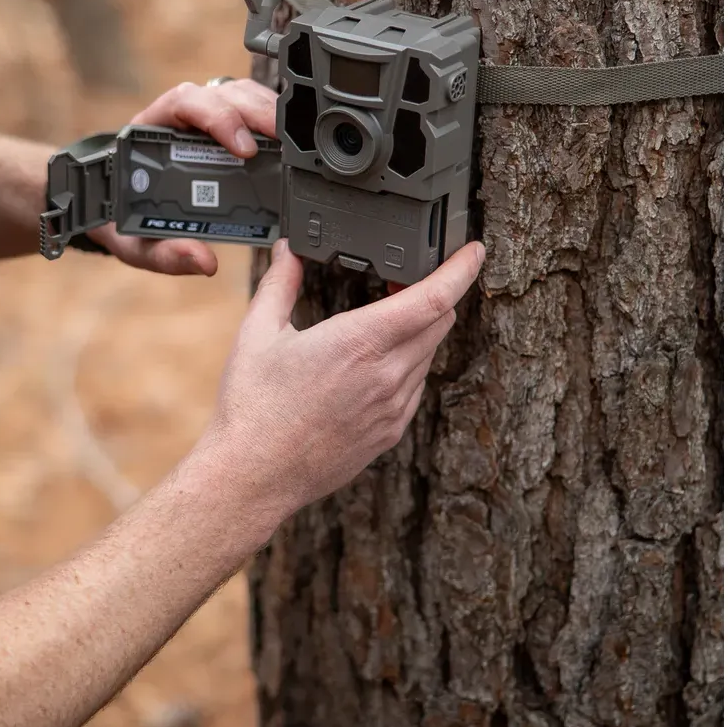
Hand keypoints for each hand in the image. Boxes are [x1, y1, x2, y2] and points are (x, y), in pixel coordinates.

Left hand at [89, 78, 277, 275]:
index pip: (185, 103)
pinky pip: (248, 109)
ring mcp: (201, 121)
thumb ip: (164, 253)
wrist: (110, 210)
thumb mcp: (135, 244)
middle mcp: (176, 119)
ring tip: (294, 142)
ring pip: (239, 95)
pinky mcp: (220, 130)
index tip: (244, 148)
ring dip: (268, 111)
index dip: (218, 117)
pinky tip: (290, 139)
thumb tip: (204, 260)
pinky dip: (271, 118)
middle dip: (256, 112)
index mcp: (147, 133)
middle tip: (285, 144)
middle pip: (221, 94)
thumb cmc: (120, 221)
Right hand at [201, 238, 485, 514]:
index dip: (461, 269)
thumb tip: (288, 251)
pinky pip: (415, 387)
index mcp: (359, 342)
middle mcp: (386, 374)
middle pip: (440, 320)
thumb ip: (280, 283)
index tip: (473, 251)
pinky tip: (373, 364)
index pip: (434, 297)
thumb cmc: (253, 408)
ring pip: (429, 353)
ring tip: (381, 322)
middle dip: (433, 292)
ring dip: (419, 329)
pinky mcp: (390, 432)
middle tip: (403, 280)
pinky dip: (408, 365)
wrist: (255, 475)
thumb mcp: (258, 334)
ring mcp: (393, 407)